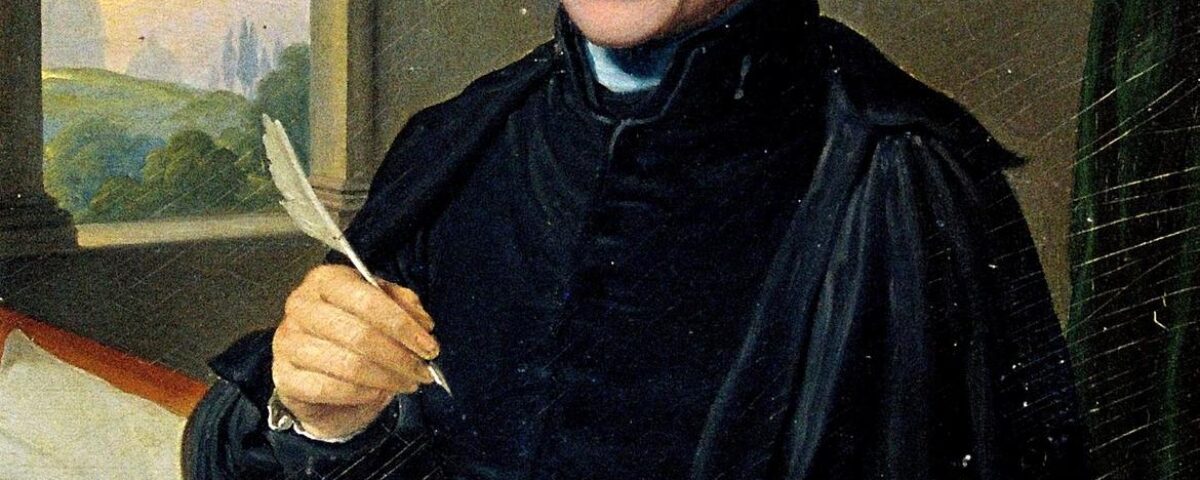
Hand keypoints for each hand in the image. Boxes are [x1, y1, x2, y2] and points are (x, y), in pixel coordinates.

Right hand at [272, 264, 438, 438]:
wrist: (316, 371)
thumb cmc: (350, 333)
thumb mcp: (380, 308)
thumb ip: (402, 306)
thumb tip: (423, 323)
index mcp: (326, 280)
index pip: (368, 300)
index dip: (403, 326)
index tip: (429, 346)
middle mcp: (301, 306)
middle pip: (359, 334)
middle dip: (399, 357)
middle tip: (423, 370)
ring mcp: (288, 342)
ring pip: (348, 365)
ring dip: (387, 378)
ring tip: (408, 383)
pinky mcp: (284, 378)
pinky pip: (329, 389)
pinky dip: (361, 394)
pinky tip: (379, 392)